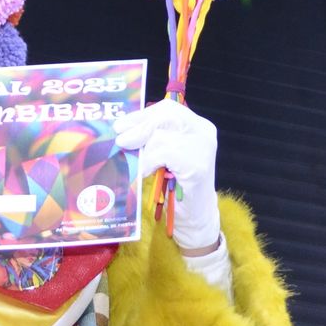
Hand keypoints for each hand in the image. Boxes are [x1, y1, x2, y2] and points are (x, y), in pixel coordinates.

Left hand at [113, 99, 220, 251]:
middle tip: (121, 141)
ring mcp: (204, 147)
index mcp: (197, 125)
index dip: (142, 115)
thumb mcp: (162, 155)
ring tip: (138, 163)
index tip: (121, 125)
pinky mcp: (198, 165)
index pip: (168, 108)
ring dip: (144, 150)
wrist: (195, 216)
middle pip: (166, 116)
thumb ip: (151, 138)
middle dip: (139, 128)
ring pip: (162, 136)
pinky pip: (164, 154)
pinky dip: (149, 163)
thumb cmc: (176, 186)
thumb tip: (122, 128)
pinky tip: (145, 173)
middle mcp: (203, 131)